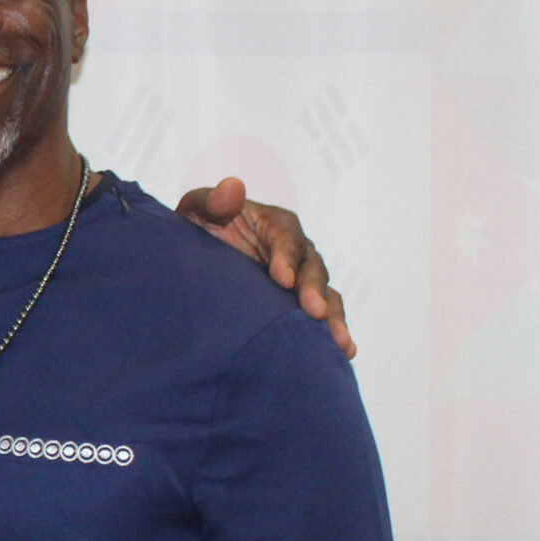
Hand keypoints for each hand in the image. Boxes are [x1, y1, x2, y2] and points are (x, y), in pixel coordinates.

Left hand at [175, 177, 354, 357]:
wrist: (196, 263)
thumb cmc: (200, 230)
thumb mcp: (198, 210)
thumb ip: (214, 201)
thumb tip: (232, 187)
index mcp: (276, 224)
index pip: (287, 239)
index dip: (286, 258)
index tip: (282, 279)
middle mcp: (297, 250)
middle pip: (313, 269)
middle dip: (314, 291)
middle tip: (314, 313)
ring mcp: (303, 278)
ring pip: (326, 295)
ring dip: (334, 318)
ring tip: (340, 343)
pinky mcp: (302, 303)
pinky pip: (323, 317)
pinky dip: (333, 333)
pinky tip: (343, 353)